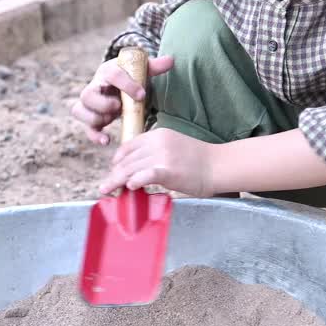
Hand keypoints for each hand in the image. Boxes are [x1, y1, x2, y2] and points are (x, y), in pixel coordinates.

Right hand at [70, 54, 173, 143]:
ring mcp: (90, 104)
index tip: (142, 95)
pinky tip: (107, 141)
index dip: (126, 85)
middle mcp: (94, 86)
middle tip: (119, 107)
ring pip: (80, 111)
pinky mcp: (91, 118)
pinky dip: (94, 136)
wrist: (121, 84)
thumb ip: (155, 66)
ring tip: (112, 119)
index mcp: (108, 71)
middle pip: (87, 95)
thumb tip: (171, 61)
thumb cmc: (132, 76)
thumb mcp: (142, 70)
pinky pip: (86, 128)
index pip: (112, 74)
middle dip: (103, 104)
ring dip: (97, 119)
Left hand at [100, 129, 217, 197]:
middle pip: (127, 159)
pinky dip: (134, 181)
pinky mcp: (167, 170)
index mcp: (159, 134)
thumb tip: (139, 166)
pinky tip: (130, 188)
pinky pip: (144, 176)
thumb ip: (156, 151)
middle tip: (105, 186)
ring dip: (117, 181)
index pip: (129, 145)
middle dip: (114, 174)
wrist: (219, 165)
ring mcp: (162, 156)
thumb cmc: (199, 160)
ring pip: (131, 168)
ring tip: (109, 190)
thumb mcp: (175, 145)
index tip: (114, 170)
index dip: (118, 159)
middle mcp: (158, 142)